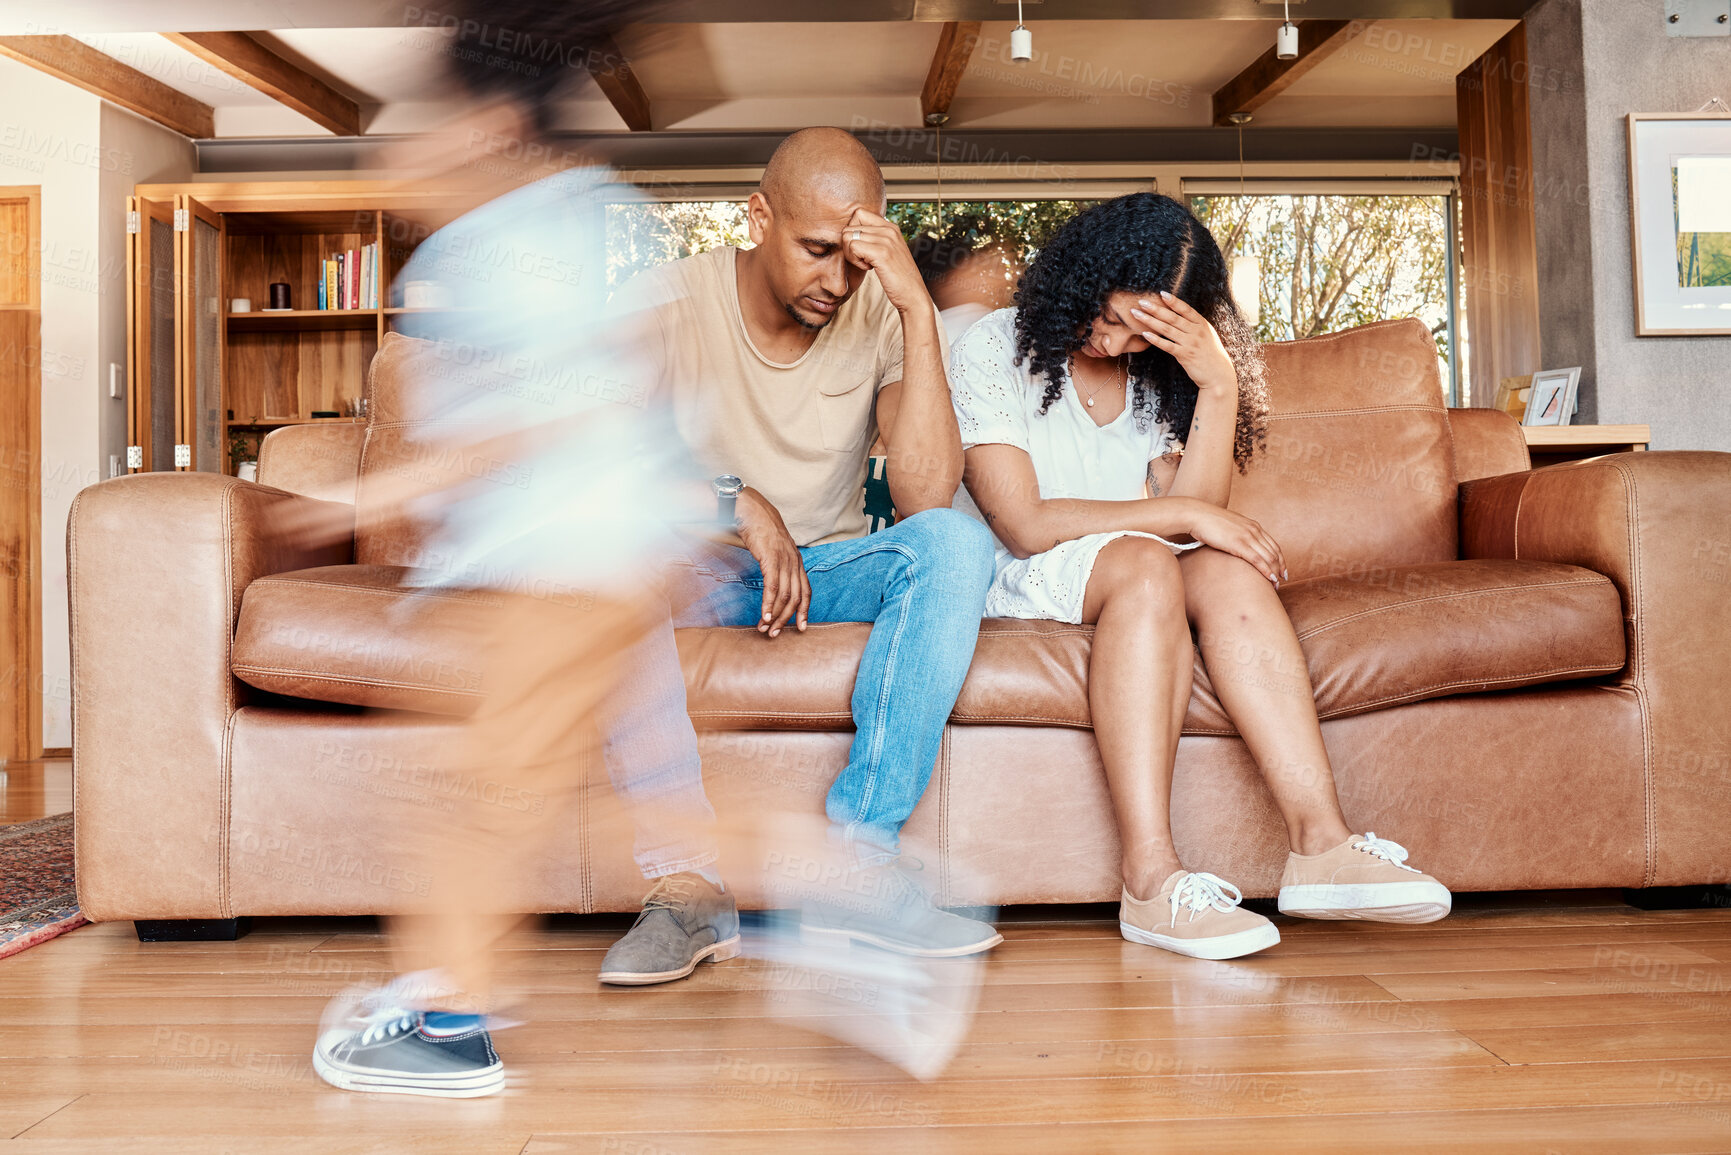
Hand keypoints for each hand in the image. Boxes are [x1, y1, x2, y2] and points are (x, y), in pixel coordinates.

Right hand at [735, 487, 809, 636]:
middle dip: (787, 619)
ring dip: (775, 616)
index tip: (801, 627)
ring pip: (785, 596)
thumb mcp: (773, 549)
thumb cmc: (760, 529)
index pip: (806, 591)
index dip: (804, 611)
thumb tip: (773, 581)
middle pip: (796, 598)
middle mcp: (794, 562)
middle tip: (775, 634)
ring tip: (765, 629)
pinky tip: (765, 615)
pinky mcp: (771, 559)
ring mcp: (784, 560)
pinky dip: (769, 604)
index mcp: (797, 561)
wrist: (751, 509)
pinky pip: (772, 587)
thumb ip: (777, 564)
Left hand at [842, 208, 928, 316]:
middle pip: (850, 225)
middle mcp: (889, 229)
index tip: (863, 248)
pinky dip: (855, 261)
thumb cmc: (899, 278)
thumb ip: (875, 240)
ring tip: (866, 264)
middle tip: (863, 259)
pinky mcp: (881, 253)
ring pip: (848, 236)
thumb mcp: (889, 252)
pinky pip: (853, 247)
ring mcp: (886, 240)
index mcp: (891, 227)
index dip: (853, 231)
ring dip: (852, 254)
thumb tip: (852, 235)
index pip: (859, 214)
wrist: (913, 295)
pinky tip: (869, 268)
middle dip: (850, 244)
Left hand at [1129, 292, 1236, 396]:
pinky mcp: (1185, 355)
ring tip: (1136, 314)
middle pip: (1172, 317)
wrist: (1218, 375)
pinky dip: (1155, 339)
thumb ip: (1194, 325)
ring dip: (1150, 321)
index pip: (1185, 309)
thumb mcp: (1206, 335)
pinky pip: (1167, 345)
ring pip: (1167, 329)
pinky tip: (1144, 334)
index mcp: (1202, 324)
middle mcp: (1196, 331)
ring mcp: (1190, 343)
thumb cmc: (1210, 354)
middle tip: (1141, 301)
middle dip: (1155, 308)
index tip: (1161, 293)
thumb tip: (1178, 315)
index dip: (1173, 301)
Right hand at [1186, 504, 1287, 584]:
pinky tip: (1270, 579)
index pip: (1273, 544)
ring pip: (1269, 557)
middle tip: (1283, 580)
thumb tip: (1234, 544)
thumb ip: (1236, 534)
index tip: (1282, 569)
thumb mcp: (1228, 526)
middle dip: (1281, 567)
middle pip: (1274, 552)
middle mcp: (1254, 530)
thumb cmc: (1207, 521)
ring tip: (1277, 585)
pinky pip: (1258, 560)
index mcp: (1253, 525)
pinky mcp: (1239, 544)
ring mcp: (1247, 537)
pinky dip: (1267, 571)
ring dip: (1275, 572)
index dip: (1280, 558)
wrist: (1196, 514)